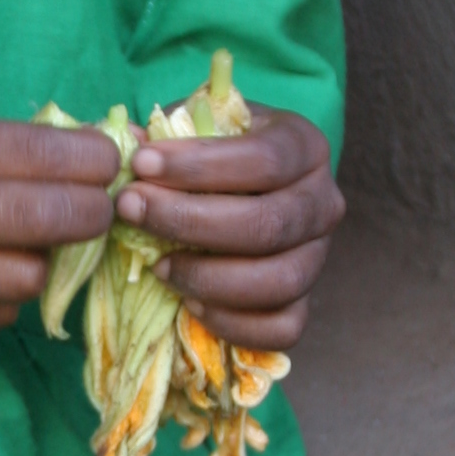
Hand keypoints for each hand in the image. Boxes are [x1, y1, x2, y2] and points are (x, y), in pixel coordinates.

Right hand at [0, 104, 121, 336]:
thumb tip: (77, 154)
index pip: (36, 155)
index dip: (90, 158)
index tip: (108, 158)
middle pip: (42, 220)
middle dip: (90, 210)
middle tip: (97, 202)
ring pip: (26, 279)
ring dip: (48, 257)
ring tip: (38, 237)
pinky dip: (9, 292)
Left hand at [115, 105, 344, 350]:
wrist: (243, 190)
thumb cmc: (215, 155)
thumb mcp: (198, 126)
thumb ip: (169, 134)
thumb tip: (130, 147)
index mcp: (305, 147)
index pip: (264, 159)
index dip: (199, 165)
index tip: (141, 163)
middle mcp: (323, 203)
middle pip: (268, 224)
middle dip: (189, 220)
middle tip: (131, 210)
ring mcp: (317, 258)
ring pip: (278, 281)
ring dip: (207, 277)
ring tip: (156, 265)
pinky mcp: (305, 303)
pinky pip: (282, 329)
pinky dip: (232, 322)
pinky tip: (189, 304)